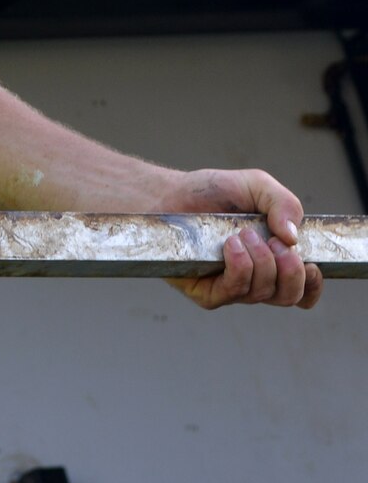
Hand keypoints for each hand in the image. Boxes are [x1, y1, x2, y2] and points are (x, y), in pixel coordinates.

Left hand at [161, 168, 322, 310]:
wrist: (171, 193)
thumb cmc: (214, 193)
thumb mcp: (257, 186)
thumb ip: (284, 203)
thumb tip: (293, 238)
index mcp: (274, 260)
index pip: (304, 291)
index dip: (313, 284)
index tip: (309, 263)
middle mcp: (255, 279)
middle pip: (289, 296)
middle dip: (290, 271)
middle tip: (275, 242)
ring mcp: (230, 287)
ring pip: (263, 293)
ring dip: (261, 262)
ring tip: (242, 233)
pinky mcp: (205, 292)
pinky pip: (234, 292)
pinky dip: (240, 267)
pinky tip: (231, 245)